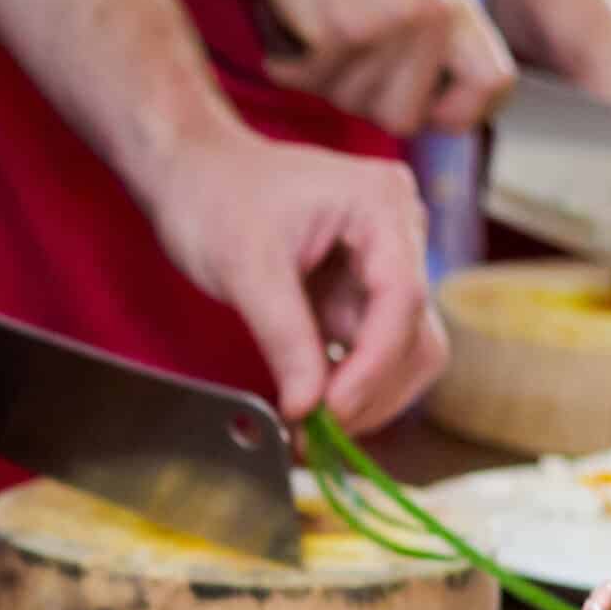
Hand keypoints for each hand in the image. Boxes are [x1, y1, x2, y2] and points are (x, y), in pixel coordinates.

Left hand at [143, 129, 442, 428]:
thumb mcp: (246, 270)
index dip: (371, 367)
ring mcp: (383, 261)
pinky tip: (311, 406)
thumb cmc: (216, 199)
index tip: (331, 414)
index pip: (401, 299)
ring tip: (311, 428)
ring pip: (402, 348)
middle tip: (317, 435)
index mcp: (381, 205)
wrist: (195, 174)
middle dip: (373, 389)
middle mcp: (399, 230)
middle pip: (415, 331)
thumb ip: (284, 338)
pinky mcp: (358, 289)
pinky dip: (346, 382)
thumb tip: (306, 408)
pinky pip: (369, 347)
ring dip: (364, 394)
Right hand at [231, 0, 512, 137]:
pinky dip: (285, 65)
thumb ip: (427, 45)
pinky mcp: (341, 32)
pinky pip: (307, 86)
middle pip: (406, 119)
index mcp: (455, 2)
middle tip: (340, 59)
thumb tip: (433, 114)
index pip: (495, 84)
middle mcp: (433, 12)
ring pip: (351, 105)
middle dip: (363, 106)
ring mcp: (390, 22)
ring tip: (313, 25)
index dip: (458, 114)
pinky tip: (289, 22)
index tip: (420, 109)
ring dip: (318, 80)